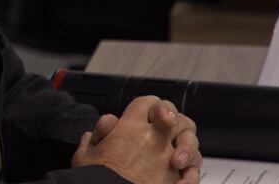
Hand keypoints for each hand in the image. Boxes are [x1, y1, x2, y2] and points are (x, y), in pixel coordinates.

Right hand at [73, 96, 201, 183]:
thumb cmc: (99, 180)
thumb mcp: (84, 154)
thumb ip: (96, 135)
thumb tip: (105, 125)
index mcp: (130, 128)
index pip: (147, 102)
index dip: (147, 105)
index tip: (144, 113)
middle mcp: (154, 140)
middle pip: (176, 117)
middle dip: (173, 118)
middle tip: (167, 125)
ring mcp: (169, 160)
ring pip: (190, 141)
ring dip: (186, 145)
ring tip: (177, 154)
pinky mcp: (178, 181)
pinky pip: (194, 171)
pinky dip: (191, 172)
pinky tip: (184, 174)